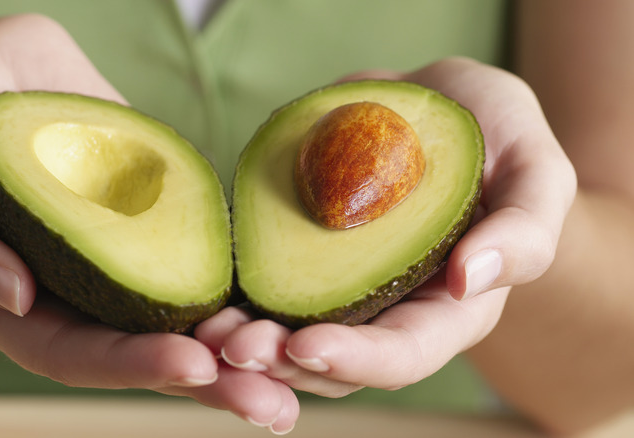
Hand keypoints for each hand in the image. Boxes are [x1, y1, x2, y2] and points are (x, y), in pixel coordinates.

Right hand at [0, 14, 297, 432]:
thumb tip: (8, 294)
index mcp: (7, 301)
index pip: (73, 351)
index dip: (132, 363)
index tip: (195, 365)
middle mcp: (70, 288)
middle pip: (141, 347)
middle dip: (208, 377)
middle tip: (274, 401)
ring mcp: (115, 251)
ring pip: (181, 308)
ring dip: (241, 339)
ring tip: (305, 362)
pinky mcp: (149, 212)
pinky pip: (197, 246)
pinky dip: (242, 272)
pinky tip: (292, 289)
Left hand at [196, 57, 575, 401]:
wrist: (439, 108)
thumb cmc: (498, 139)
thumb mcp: (535, 171)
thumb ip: (526, 230)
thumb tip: (476, 279)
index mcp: (448, 310)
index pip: (404, 354)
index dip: (356, 358)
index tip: (306, 345)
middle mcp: (388, 312)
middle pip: (333, 363)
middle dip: (280, 363)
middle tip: (230, 346)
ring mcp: (340, 288)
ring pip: (288, 339)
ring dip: (245, 343)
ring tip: (205, 329)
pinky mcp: (301, 258)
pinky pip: (263, 289)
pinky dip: (232, 298)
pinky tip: (200, 293)